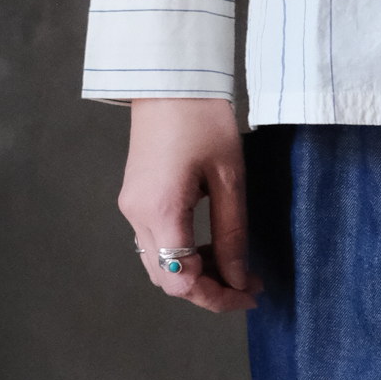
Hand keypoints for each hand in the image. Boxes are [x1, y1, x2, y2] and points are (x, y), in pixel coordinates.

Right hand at [118, 98, 261, 312]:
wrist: (171, 82)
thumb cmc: (204, 121)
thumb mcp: (230, 178)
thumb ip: (231, 232)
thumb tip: (238, 277)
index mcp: (160, 211)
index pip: (182, 281)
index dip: (216, 297)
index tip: (250, 293)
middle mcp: (136, 215)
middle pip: (168, 279)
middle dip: (208, 291)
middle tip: (249, 285)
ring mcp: (131, 207)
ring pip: (160, 265)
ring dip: (198, 273)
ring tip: (238, 267)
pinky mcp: (135, 198)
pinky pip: (157, 243)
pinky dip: (184, 254)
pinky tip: (213, 245)